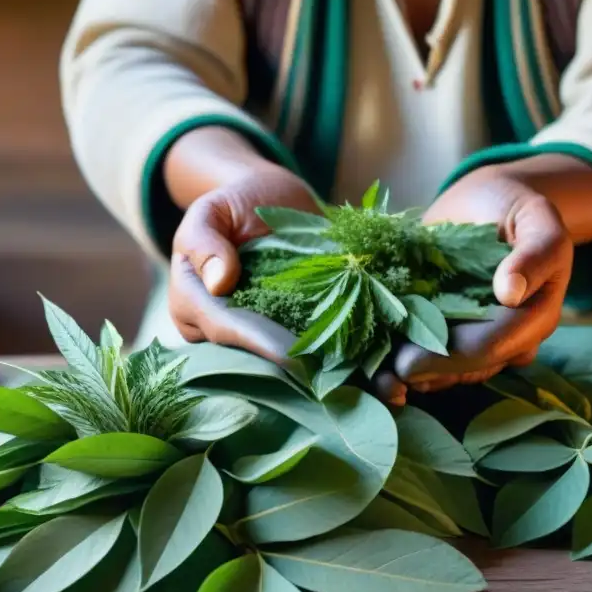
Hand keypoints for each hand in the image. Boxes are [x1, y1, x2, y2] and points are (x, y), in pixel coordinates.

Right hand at [167, 166, 408, 403]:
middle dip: (308, 379)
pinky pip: (331, 349)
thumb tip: (219, 281)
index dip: (261, 344)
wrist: (269, 197)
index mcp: (198, 310)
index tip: (294, 359)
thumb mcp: (210, 212)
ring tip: (387, 393)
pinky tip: (393, 377)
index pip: (229, 330)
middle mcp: (232, 334)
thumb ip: (205, 240)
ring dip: (347, 380)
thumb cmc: (232, 204)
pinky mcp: (303, 330)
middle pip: (267, 363)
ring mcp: (270, 335)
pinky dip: (363, 362)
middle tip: (350, 393)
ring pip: (305, 365)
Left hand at [394, 164, 575, 392]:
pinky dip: (405, 367)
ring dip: (413, 379)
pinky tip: (378, 372)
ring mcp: (478, 338)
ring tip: (377, 379)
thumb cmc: (516, 209)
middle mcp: (510, 338)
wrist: (490, 204)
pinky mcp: (452, 334)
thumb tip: (511, 293)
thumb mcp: (538, 218)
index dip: (452, 357)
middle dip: (426, 374)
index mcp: (536, 316)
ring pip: (449, 374)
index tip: (408, 362)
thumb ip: (535, 254)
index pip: (493, 346)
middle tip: (384, 377)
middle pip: (467, 370)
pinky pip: (433, 362)